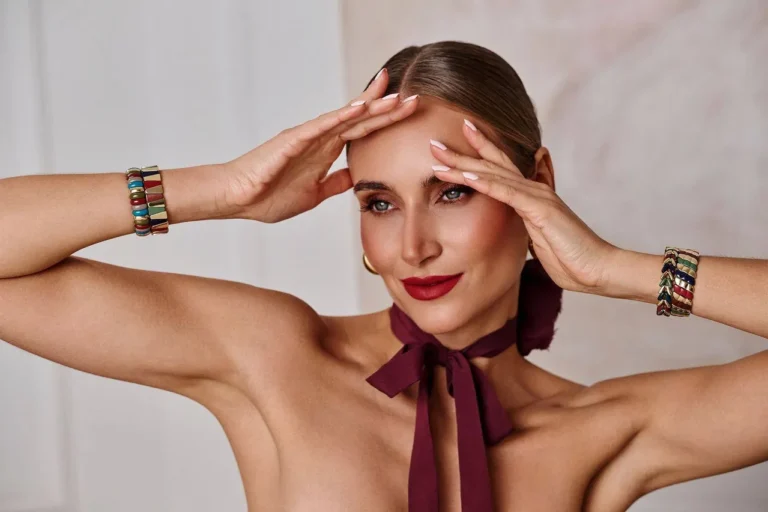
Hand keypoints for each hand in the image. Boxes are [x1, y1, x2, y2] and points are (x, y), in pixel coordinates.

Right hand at [221, 69, 418, 222]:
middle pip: (359, 120)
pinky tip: (358, 108)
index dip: (384, 121)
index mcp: (325, 151)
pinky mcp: (292, 141)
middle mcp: (319, 138)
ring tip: (393, 96)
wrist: (238, 198)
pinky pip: (320, 127)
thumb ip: (335, 182)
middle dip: (386, 109)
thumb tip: (355, 177)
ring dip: (369, 107)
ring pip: (344, 118)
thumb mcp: (315, 194)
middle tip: (412, 97)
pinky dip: (340, 117)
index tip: (408, 112)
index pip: (362, 132)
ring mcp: (306, 137)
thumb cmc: (269, 195)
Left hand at [430, 121, 618, 293]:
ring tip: (439, 154)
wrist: (597, 269)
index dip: (477, 155)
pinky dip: (485, 183)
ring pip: (493, 175)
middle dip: (463, 151)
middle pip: (492, 164)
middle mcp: (533, 189)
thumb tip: (515, 224)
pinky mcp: (540, 209)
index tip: (452, 145)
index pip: (499, 169)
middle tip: (435, 141)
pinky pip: (507, 192)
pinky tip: (466, 175)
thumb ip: (526, 226)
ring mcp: (537, 196)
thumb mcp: (540, 239)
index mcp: (531, 196)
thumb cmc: (570, 259)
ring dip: (464, 164)